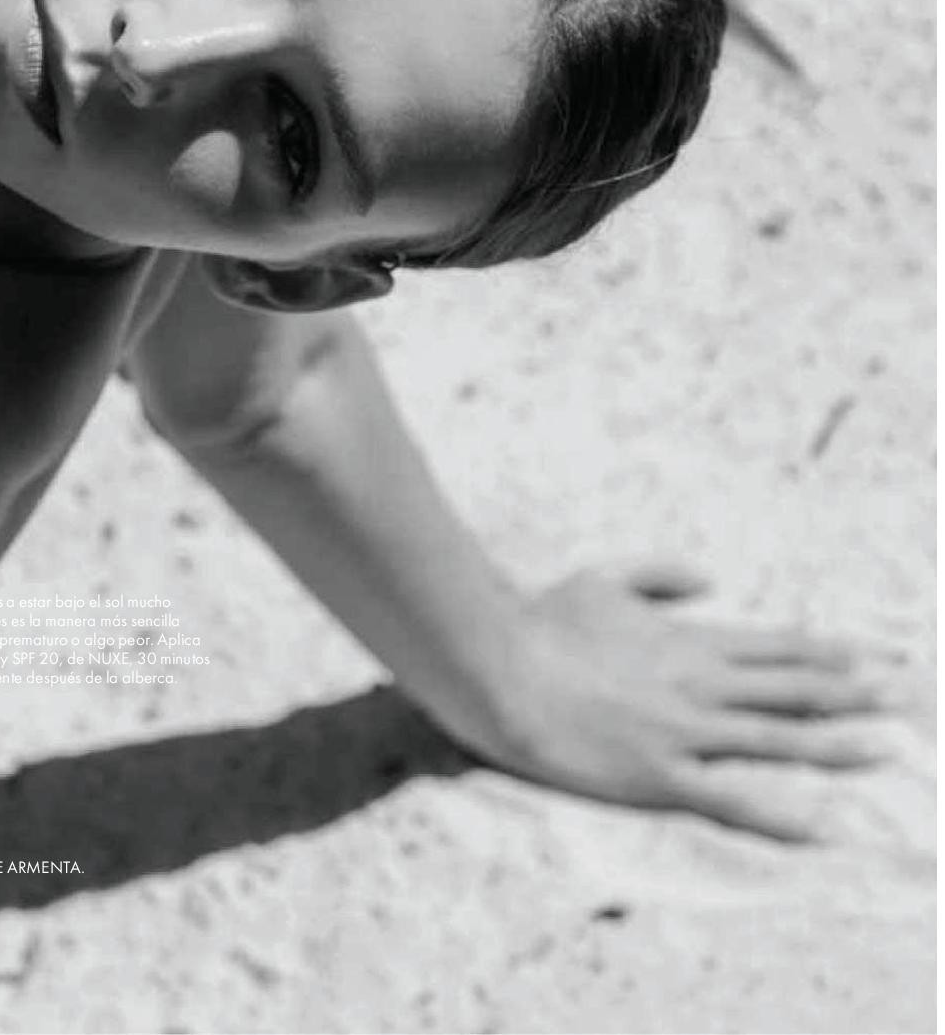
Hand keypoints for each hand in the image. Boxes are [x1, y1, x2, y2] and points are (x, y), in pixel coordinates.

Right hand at [470, 560, 902, 840]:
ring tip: (888, 747)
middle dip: (855, 693)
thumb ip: (659, 574)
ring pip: (779, 739)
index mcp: (687, 640)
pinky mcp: (660, 775)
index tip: (878, 653)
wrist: (497, 666)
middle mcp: (699, 683)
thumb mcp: (601, 578)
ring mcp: (684, 731)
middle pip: (794, 689)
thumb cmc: (539, 624)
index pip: (779, 646)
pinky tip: (821, 827)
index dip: (833, 651)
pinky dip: (781, 815)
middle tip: (907, 696)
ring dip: (837, 744)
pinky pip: (732, 799)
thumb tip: (709, 578)